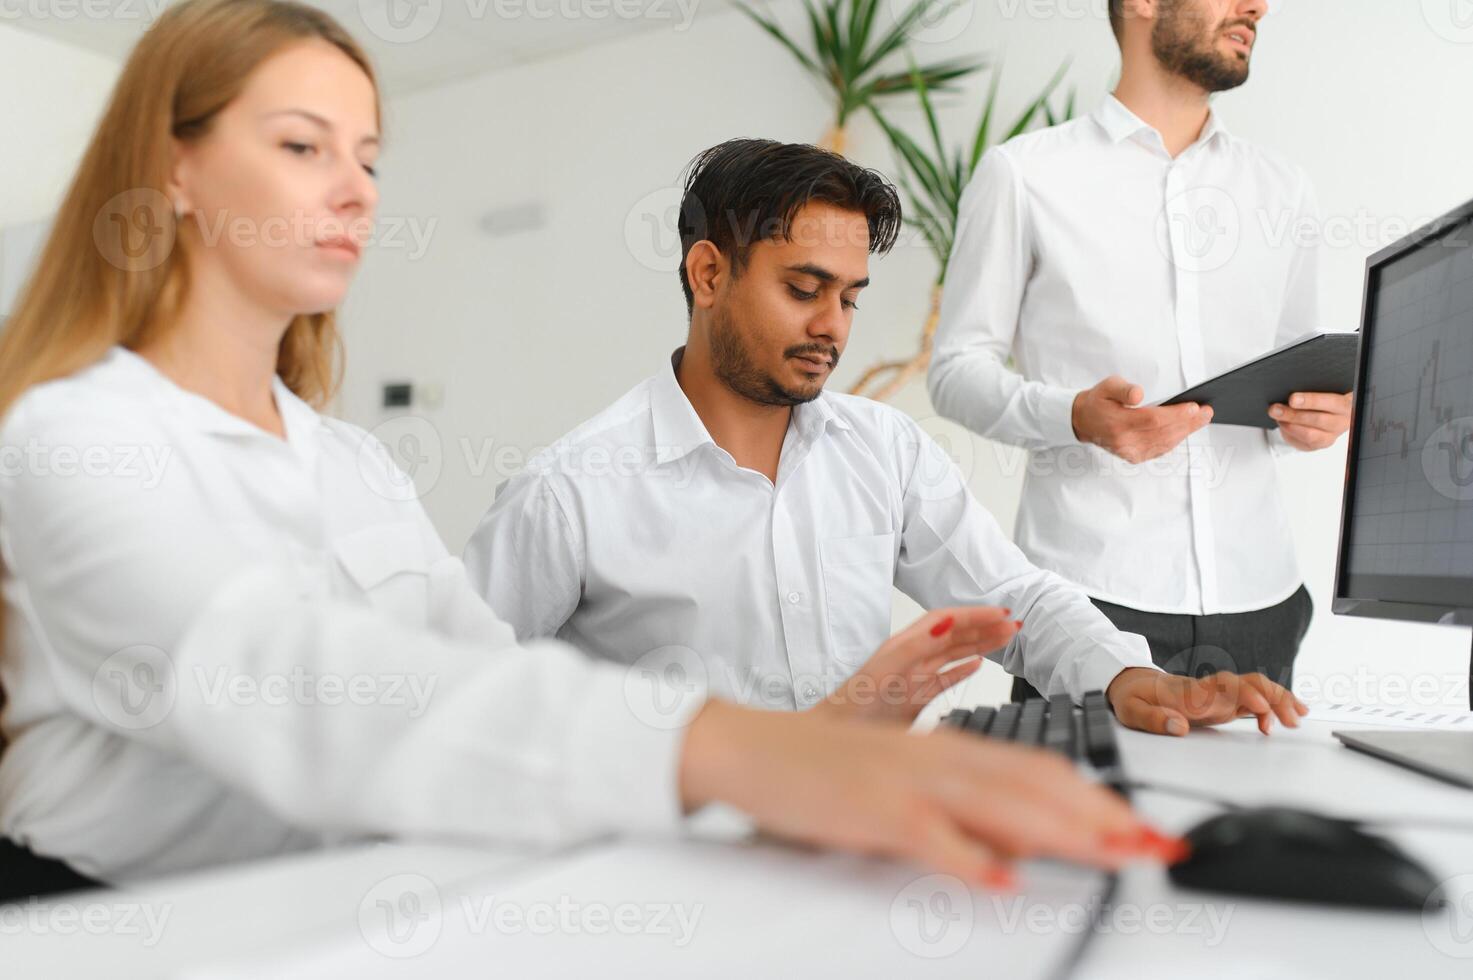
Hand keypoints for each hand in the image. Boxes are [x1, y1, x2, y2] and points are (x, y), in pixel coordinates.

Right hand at [679, 701, 1184, 886]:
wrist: (749, 748)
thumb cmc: (822, 772)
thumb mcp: (901, 791)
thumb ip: (958, 815)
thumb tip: (1017, 850)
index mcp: (946, 750)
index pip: (1038, 769)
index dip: (1096, 797)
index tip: (1139, 827)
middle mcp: (936, 757)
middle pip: (1034, 781)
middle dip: (1101, 814)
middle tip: (1152, 843)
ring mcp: (905, 781)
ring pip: (999, 800)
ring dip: (1062, 828)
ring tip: (1112, 852)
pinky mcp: (872, 808)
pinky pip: (929, 834)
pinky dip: (968, 856)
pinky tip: (1002, 877)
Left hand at [813, 607, 1018, 725]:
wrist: (832, 741)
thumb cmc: (849, 708)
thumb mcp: (883, 672)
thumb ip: (913, 647)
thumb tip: (945, 622)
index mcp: (903, 647)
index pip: (944, 621)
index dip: (973, 614)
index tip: (1000, 613)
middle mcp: (909, 660)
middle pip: (952, 635)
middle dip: (983, 626)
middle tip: (1014, 624)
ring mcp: (912, 680)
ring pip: (951, 655)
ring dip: (979, 644)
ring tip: (1005, 638)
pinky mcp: (913, 701)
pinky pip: (943, 680)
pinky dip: (962, 671)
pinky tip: (977, 666)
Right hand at [1072, 376, 1212, 462]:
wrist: (1083, 421)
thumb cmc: (1099, 401)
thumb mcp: (1107, 386)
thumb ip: (1123, 389)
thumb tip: (1138, 395)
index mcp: (1117, 423)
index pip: (1152, 420)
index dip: (1175, 415)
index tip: (1193, 407)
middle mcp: (1124, 441)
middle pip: (1163, 433)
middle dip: (1187, 423)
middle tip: (1206, 412)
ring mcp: (1130, 452)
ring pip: (1164, 443)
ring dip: (1185, 432)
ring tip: (1201, 419)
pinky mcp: (1134, 457)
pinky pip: (1160, 450)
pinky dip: (1175, 440)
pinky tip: (1185, 431)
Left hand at [1106, 667, 1309, 735]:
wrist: (1134, 684)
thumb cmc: (1134, 697)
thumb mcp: (1132, 711)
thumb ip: (1153, 719)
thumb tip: (1179, 727)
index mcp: (1189, 691)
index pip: (1223, 686)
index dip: (1243, 693)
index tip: (1259, 707)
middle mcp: (1209, 689)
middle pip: (1248, 682)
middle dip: (1273, 697)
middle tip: (1290, 720)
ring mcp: (1219, 694)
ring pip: (1256, 687)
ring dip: (1279, 699)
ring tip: (1298, 718)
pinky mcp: (1223, 702)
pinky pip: (1254, 699)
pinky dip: (1275, 704)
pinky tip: (1291, 714)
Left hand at [1269, 391, 1351, 450]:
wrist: (1330, 413)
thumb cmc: (1325, 400)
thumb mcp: (1323, 390)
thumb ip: (1313, 388)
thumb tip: (1290, 388)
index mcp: (1345, 404)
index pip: (1332, 402)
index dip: (1312, 400)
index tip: (1292, 399)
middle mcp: (1342, 421)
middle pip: (1318, 420)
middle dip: (1293, 414)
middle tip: (1275, 409)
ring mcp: (1332, 435)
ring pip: (1310, 434)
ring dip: (1288, 424)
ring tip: (1277, 415)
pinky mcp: (1320, 445)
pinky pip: (1303, 443)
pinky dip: (1289, 433)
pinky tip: (1282, 424)